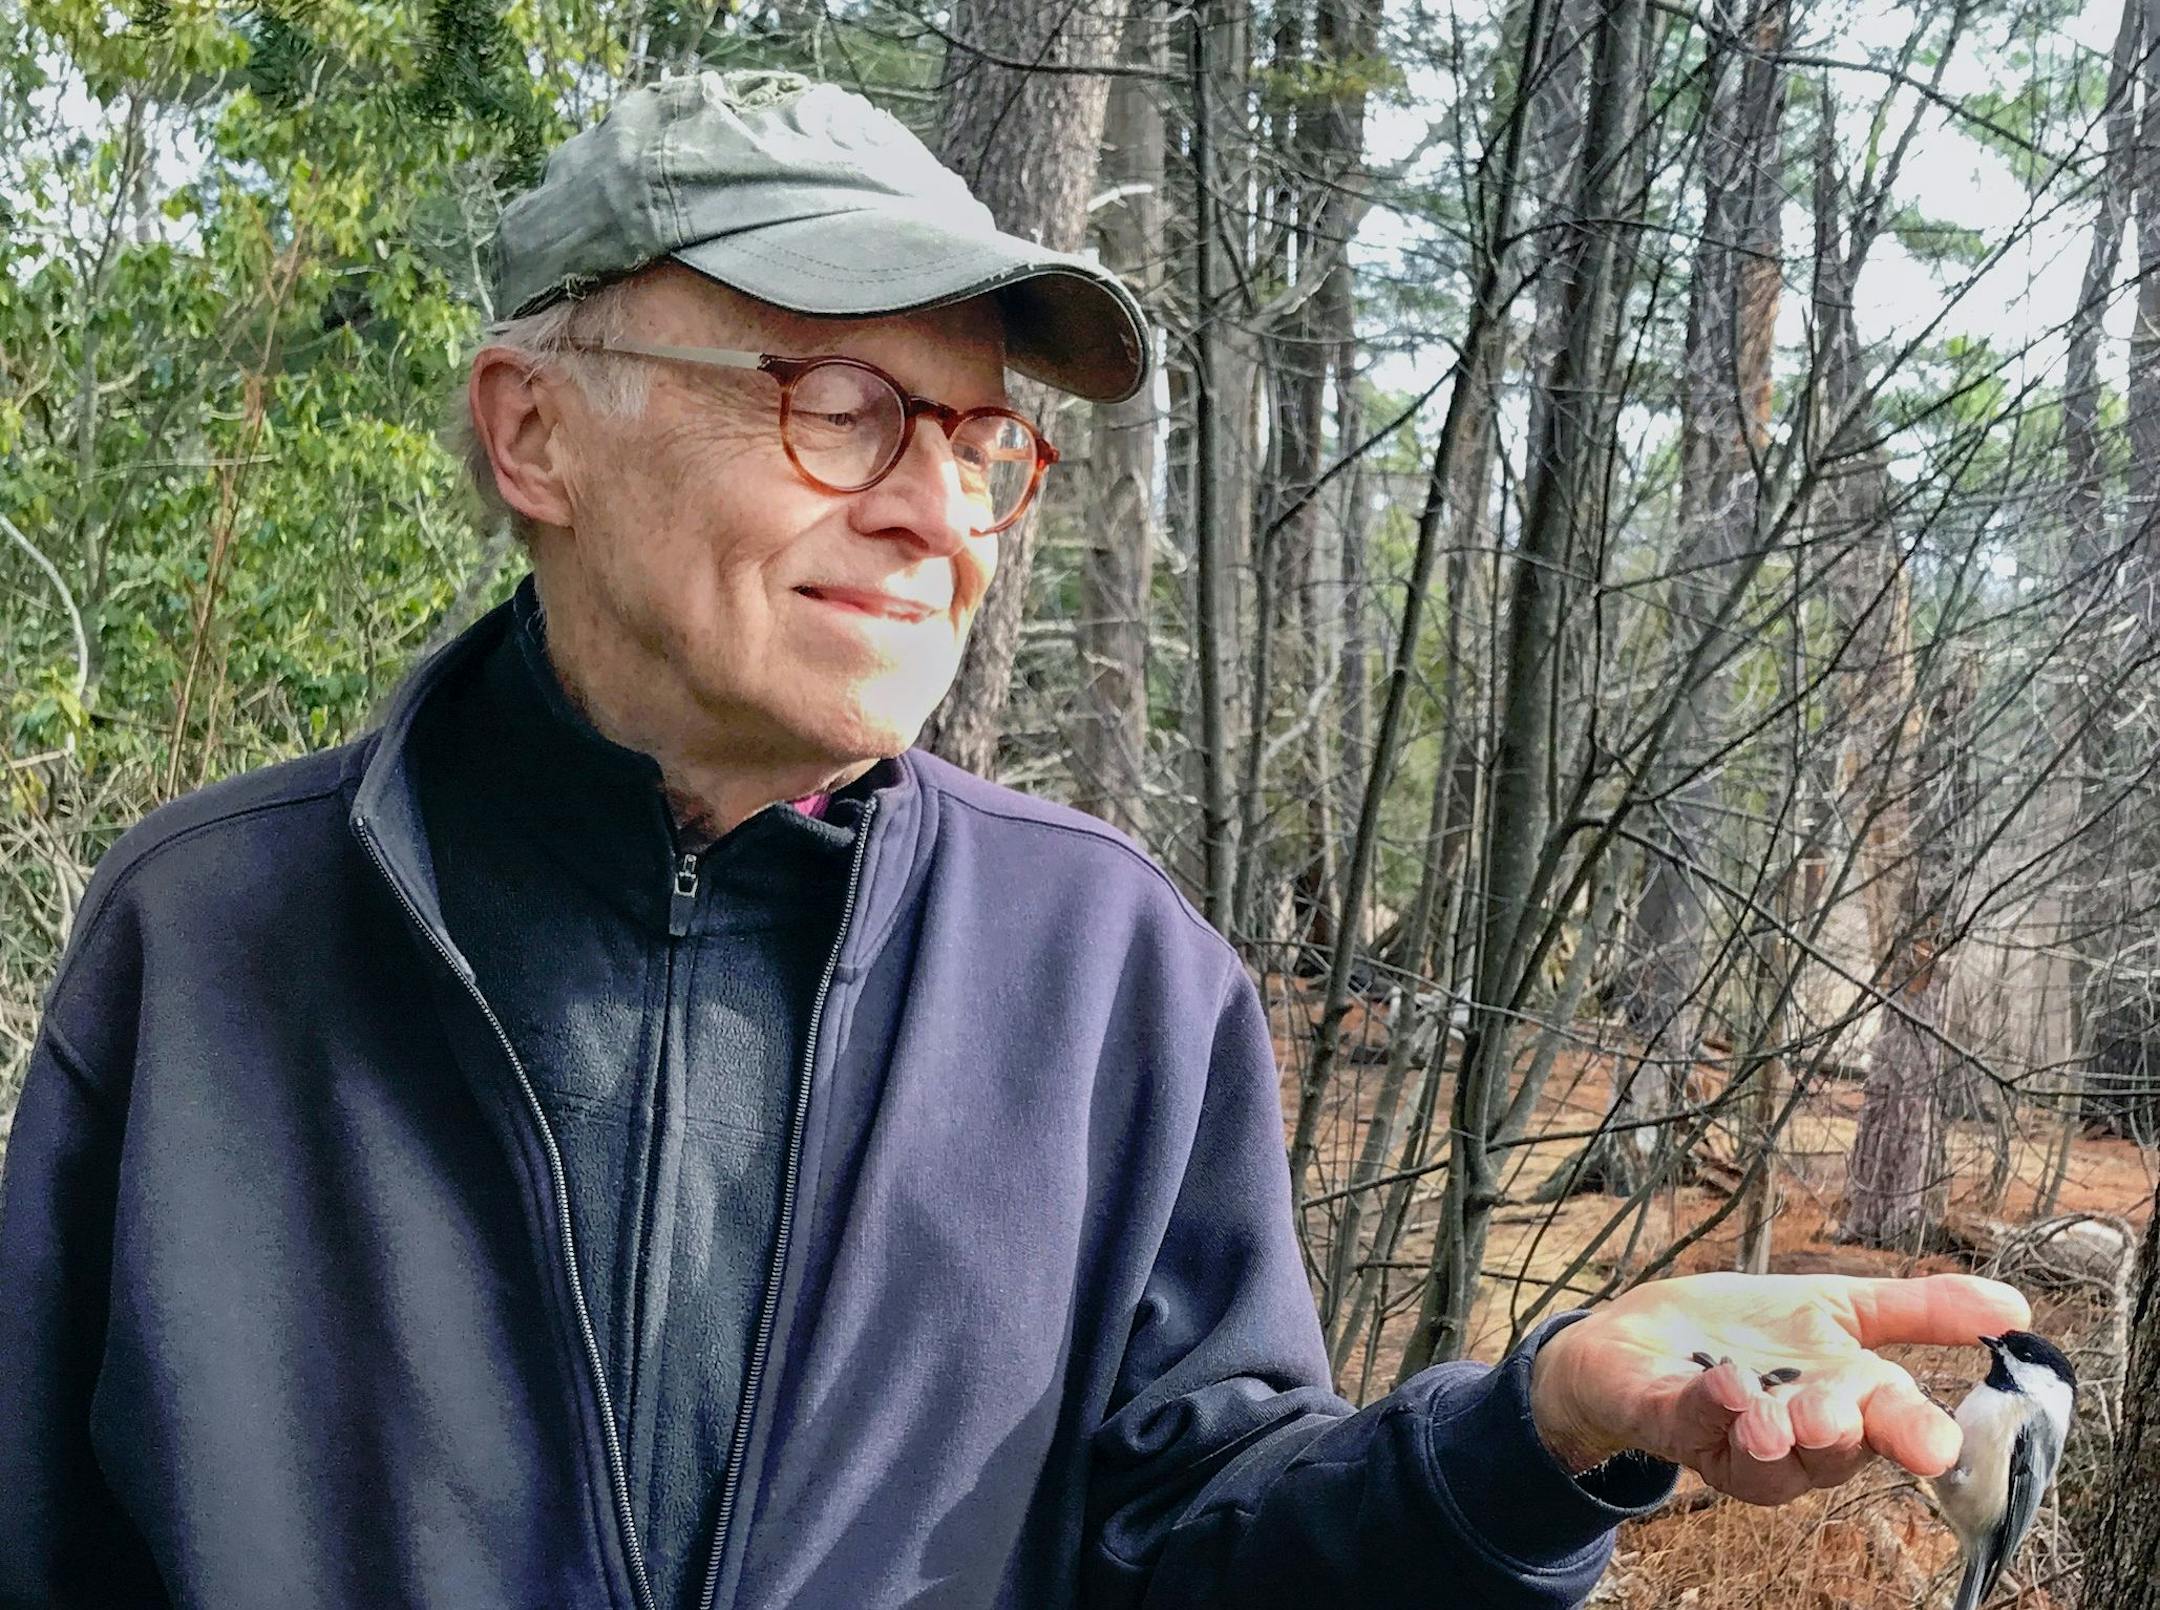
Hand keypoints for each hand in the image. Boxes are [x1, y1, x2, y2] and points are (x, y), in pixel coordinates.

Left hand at [1527, 1271, 2030, 1505]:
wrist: (1642, 1334)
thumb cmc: (1747, 1333)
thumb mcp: (1838, 1306)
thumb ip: (1919, 1309)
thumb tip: (2017, 1309)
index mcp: (1848, 1405)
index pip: (1893, 1427)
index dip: (1916, 1437)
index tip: (1940, 1445)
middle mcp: (1799, 1438)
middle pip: (1835, 1452)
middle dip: (1842, 1434)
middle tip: (1840, 1415)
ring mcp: (1734, 1439)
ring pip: (1769, 1463)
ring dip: (1778, 1437)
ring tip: (1780, 1416)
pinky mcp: (1672, 1422)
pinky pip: (1695, 1427)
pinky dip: (1713, 1408)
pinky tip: (1726, 1386)